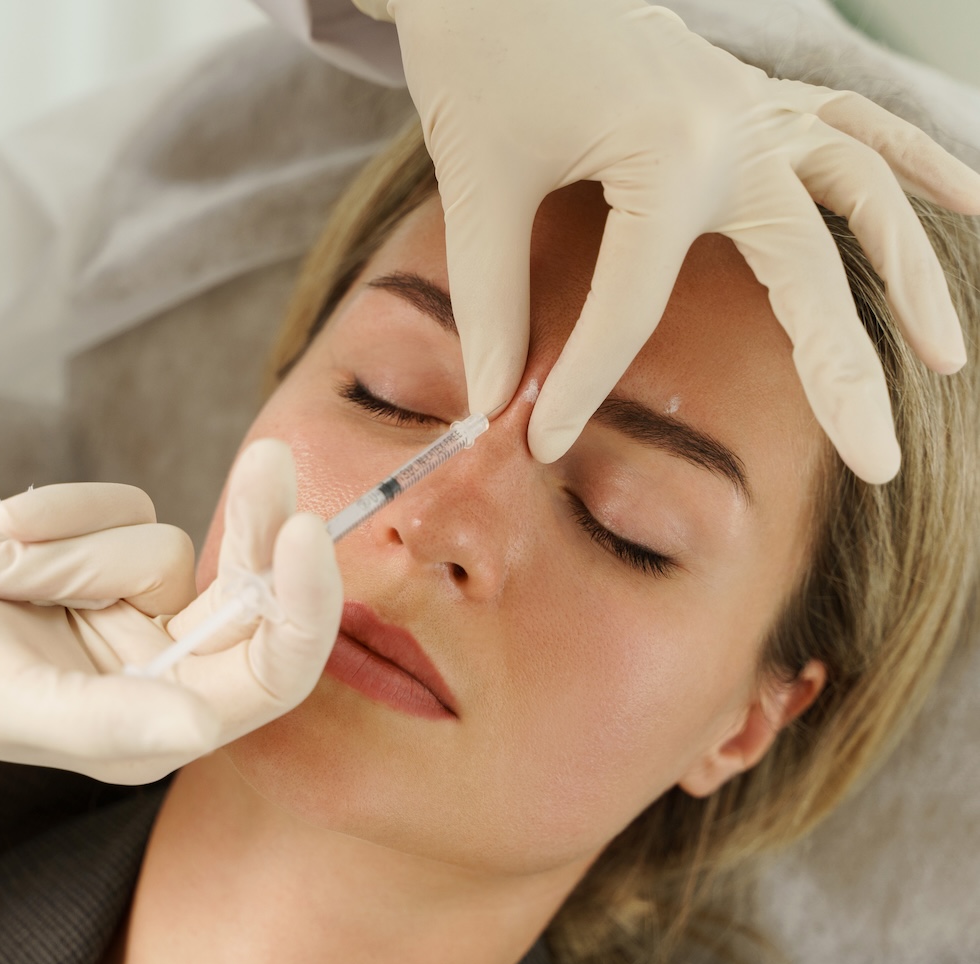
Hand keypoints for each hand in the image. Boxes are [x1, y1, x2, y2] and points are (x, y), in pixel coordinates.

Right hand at [0, 439, 343, 754]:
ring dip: (74, 543)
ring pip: (161, 541)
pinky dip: (58, 512)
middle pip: (243, 593)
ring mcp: (123, 611)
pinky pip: (119, 504)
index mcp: (151, 729)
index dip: (300, 608)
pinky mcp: (93, 557)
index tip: (302, 529)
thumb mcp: (11, 702)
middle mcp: (152, 674)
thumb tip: (203, 725)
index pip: (268, 674)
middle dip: (249, 528)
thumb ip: (112, 720)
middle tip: (269, 458)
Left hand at [358, 0, 979, 481]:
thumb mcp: (477, 177)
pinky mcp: (749, 93)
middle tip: (878, 463)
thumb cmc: (480, 54)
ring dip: (908, 272)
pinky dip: (911, 160)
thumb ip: (489, 296)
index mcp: (668, 153)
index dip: (583, 381)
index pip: (632, 304)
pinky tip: (967, 198)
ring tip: (947, 356)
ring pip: (857, 193)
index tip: (544, 441)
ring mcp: (753, 106)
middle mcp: (735, 129)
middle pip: (804, 266)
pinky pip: (851, 127)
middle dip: (839, 370)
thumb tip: (492, 399)